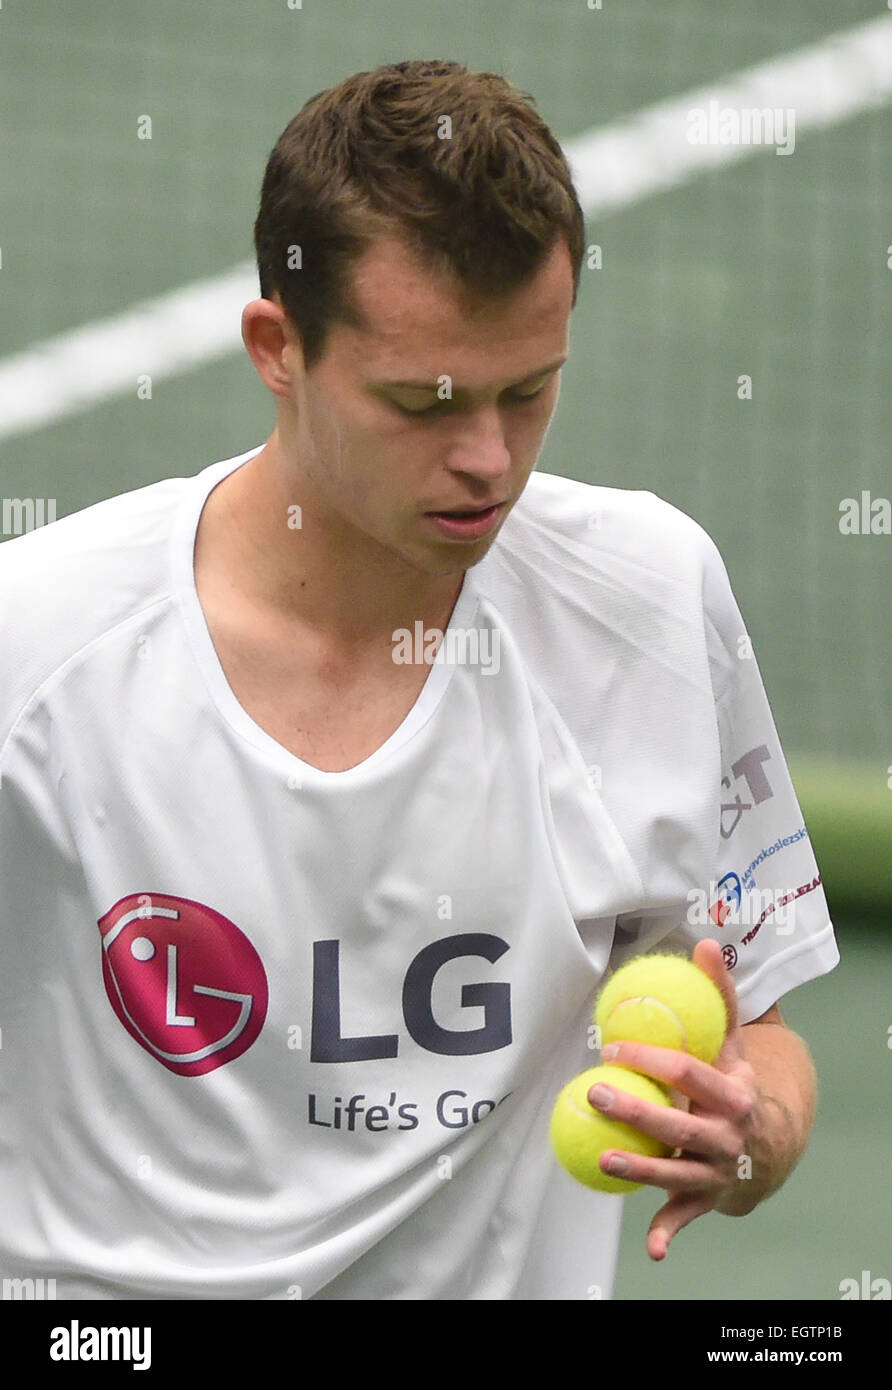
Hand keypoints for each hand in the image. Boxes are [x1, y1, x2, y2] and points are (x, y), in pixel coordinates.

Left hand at [588, 938, 765, 1261]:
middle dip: (636, 1111)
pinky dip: (667, 1233)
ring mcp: (716, 1172)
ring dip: (641, 1168)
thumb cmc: (735, 1084)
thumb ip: (720, 997)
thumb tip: (705, 943)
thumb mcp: (735, 1043)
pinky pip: (683, 1218)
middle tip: (595, 1093)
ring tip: (604, 1156)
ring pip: (675, 1172)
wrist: (767, 1148)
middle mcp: (727, 1136)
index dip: (649, 1059)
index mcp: (733, 1094)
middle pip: (678, 1124)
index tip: (611, 1048)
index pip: (688, 1072)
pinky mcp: (705, 1201)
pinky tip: (649, 1248)